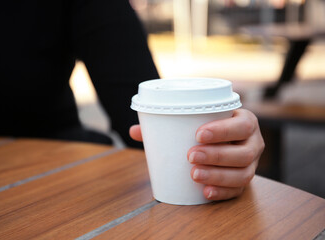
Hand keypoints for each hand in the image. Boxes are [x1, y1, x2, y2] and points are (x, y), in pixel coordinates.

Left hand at [129, 108, 264, 200]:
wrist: (224, 140)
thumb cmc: (208, 129)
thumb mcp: (194, 122)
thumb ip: (166, 125)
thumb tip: (135, 131)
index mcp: (245, 123)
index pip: (242, 126)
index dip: (223, 130)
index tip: (198, 134)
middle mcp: (253, 144)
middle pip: (243, 153)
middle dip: (216, 155)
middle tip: (190, 155)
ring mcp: (251, 165)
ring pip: (243, 174)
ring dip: (218, 175)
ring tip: (194, 174)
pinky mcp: (244, 181)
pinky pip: (238, 190)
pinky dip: (222, 192)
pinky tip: (205, 192)